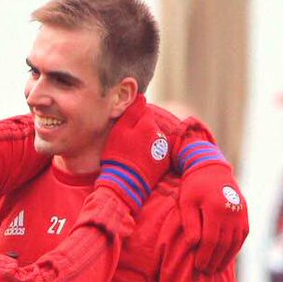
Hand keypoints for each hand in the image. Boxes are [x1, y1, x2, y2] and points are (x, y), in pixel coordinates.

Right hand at [97, 95, 171, 214]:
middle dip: (142, 131)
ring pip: (155, 140)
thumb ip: (132, 112)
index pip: (144, 112)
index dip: (134, 119)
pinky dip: (151, 156)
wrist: (124, 184)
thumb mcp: (119, 131)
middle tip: (128, 144)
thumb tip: (142, 97)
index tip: (126, 130)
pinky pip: (158, 154)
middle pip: (151, 126)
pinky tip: (140, 163)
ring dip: (147, 143)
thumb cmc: (118, 156)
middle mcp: (160, 135)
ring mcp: (163, 150)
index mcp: (148, 125)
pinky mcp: (164, 164)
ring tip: (134, 155)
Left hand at [177, 155, 248, 272]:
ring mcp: (241, 213)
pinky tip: (226, 257)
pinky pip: (242, 236)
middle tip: (205, 272)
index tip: (198, 266)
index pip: (211, 240)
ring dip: (226, 258)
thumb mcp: (186, 202)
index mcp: (216, 208)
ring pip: (235, 242)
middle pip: (223, 244)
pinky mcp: (245, 214)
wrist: (213, 169)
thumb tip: (194, 244)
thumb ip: (190, 223)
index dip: (205, 256)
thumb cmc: (195, 187)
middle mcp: (231, 211)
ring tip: (215, 269)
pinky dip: (235, 249)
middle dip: (214, 261)